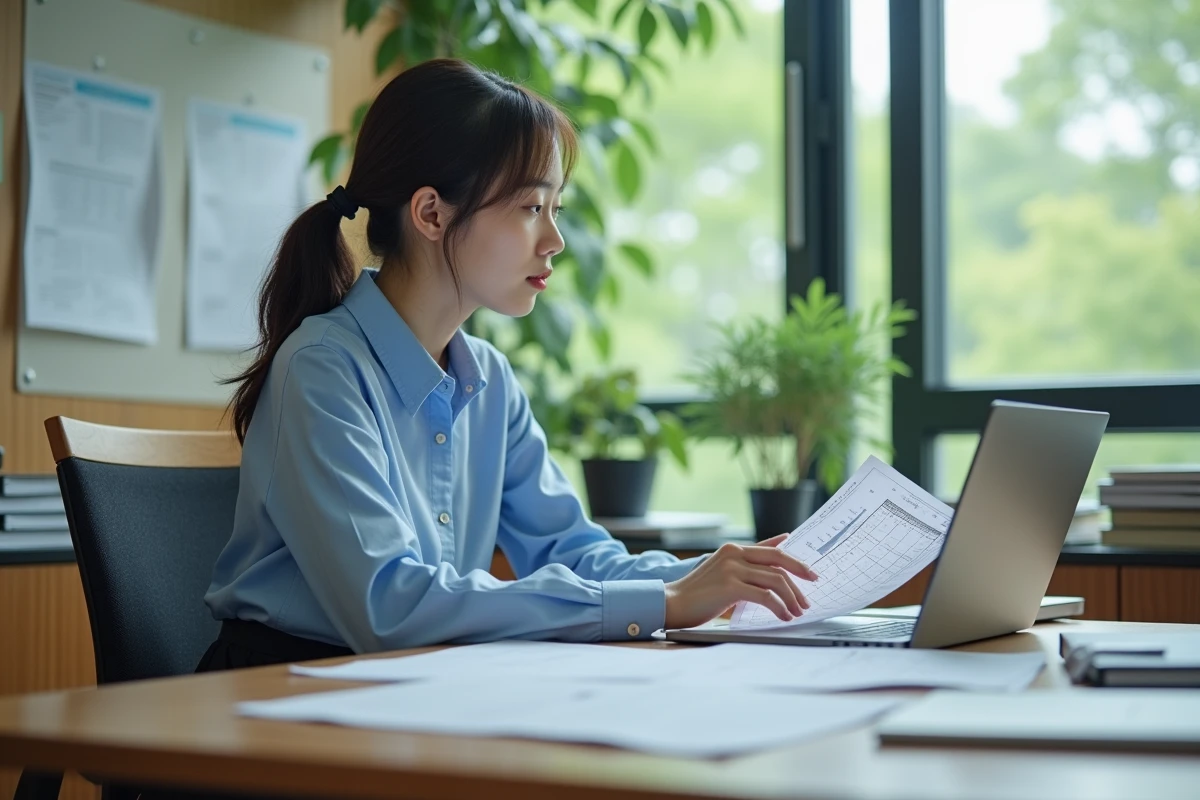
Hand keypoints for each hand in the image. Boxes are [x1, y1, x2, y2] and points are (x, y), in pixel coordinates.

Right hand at [665, 534, 818, 629]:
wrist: (672, 604)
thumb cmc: (698, 592)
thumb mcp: (724, 572)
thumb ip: (746, 564)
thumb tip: (775, 552)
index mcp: (734, 549)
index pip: (773, 551)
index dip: (796, 562)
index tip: (811, 574)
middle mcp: (734, 553)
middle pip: (779, 561)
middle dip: (800, 578)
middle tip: (809, 598)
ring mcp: (732, 568)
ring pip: (775, 579)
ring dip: (791, 598)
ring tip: (797, 612)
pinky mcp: (730, 586)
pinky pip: (765, 596)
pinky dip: (779, 607)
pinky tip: (783, 617)